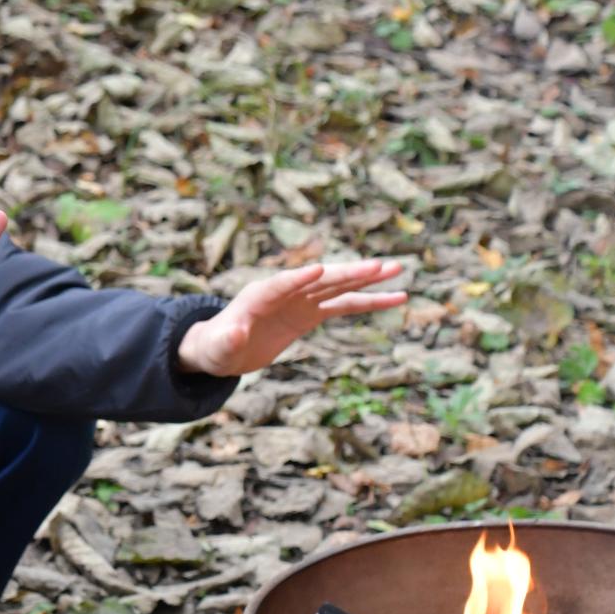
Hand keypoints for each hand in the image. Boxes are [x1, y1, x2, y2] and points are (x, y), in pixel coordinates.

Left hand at [176, 259, 409, 377]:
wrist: (224, 348)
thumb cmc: (217, 347)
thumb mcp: (218, 348)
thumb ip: (227, 340)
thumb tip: (235, 332)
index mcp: (259, 295)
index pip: (281, 284)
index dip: (299, 278)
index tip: (319, 270)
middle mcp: (284, 291)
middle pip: (320, 279)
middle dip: (348, 272)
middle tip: (379, 264)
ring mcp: (301, 299)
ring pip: (339, 286)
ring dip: (368, 279)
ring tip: (398, 269)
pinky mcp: (311, 312)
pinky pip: (345, 305)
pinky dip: (369, 301)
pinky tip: (396, 297)